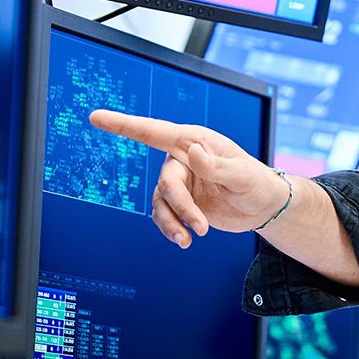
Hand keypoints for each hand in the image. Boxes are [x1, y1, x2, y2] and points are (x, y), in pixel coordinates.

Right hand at [88, 109, 290, 246]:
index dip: (123, 125)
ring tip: (190, 240)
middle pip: (165, 183)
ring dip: (172, 223)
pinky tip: (185, 240)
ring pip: (161, 203)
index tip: (96, 117)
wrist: (263, 206)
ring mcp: (179, 182)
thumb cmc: (257, 182)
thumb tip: (193, 153)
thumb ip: (216, 166)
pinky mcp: (180, 203)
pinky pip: (164, 216)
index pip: (153, 131)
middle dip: (181, 207)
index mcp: (194, 141)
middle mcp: (181, 159)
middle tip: (202, 228)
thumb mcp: (242, 175)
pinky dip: (171, 228)